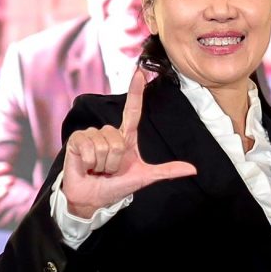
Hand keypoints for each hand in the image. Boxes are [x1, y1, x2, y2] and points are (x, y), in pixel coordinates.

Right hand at [60, 72, 196, 216]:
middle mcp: (109, 132)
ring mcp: (92, 134)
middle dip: (115, 161)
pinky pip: (89, 147)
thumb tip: (193, 170)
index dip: (135, 92)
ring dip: (103, 163)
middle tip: (109, 170)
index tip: (139, 72)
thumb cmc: (116, 186)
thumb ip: (167, 171)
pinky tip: (86, 166)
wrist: (93, 199)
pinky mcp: (77, 140)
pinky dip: (90, 162)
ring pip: (104, 144)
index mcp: (125, 137)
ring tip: (98, 169)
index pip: (132, 110)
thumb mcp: (144, 177)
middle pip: (118, 139)